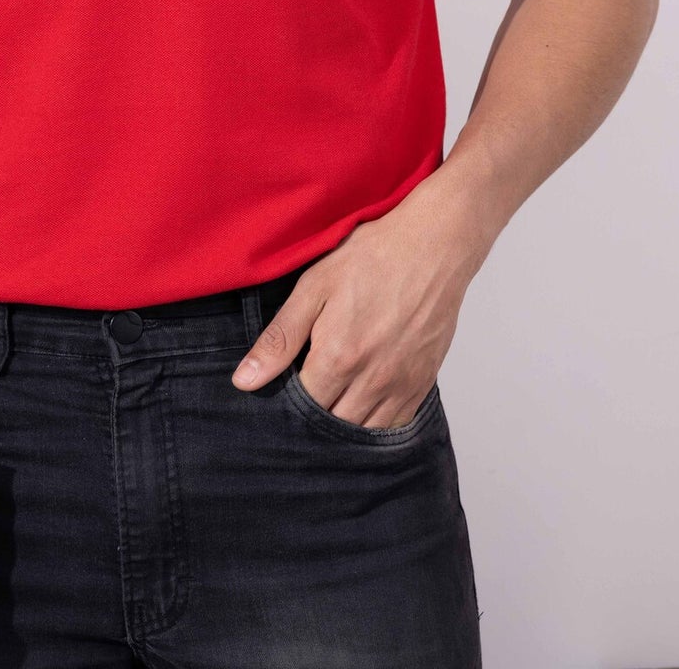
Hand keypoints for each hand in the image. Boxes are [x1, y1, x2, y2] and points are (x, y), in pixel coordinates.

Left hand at [231, 174, 488, 426]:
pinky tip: (360, 402)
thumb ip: (280, 338)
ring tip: (329, 397)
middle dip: (311, 420)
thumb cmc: (373, 257)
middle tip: (304, 390)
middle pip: (331, 428)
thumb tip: (245, 381)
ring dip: (342, 423)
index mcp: (338, 358)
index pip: (301, 410)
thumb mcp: (314, 287)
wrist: (433, 246)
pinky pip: (394, 425)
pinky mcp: (422, 384)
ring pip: (362, 432)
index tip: (281, 389)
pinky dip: (373, 424)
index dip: (285, 405)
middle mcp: (372, 381)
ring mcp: (401, 386)